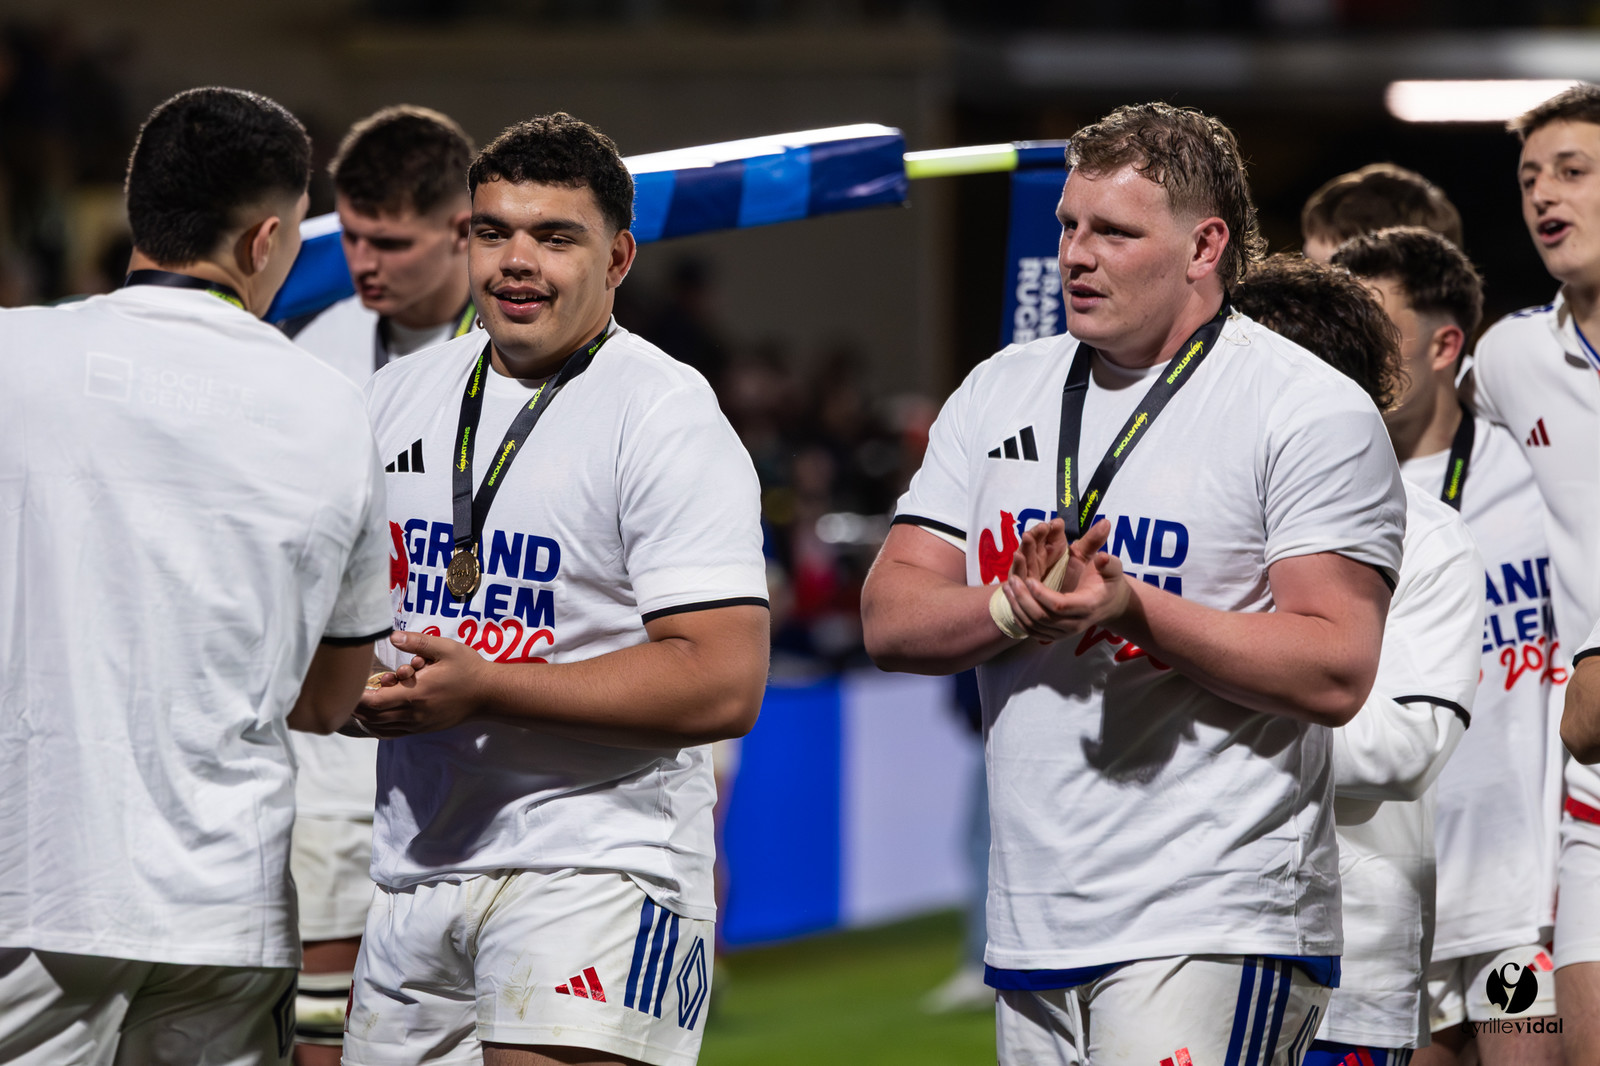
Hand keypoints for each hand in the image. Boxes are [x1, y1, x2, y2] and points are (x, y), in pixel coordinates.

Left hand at [354, 630, 490, 737]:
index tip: (349, 684)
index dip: (356, 696)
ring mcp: (418, 725)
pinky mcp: (423, 729)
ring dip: (367, 715)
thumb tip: (392, 636)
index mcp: (416, 694)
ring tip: (362, 700)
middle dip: (358, 705)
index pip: (373, 702)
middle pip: (372, 717)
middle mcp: (414, 714)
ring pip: (380, 727)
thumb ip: (417, 642)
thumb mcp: (446, 648)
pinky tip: (375, 717)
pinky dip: (379, 726)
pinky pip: (393, 733)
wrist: (489, 694)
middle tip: (352, 688)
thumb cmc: (468, 669)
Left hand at [1000, 518, 1130, 640]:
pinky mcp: (1054, 635)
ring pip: (1034, 626)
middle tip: (1013, 580)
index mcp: (1088, 606)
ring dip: (1018, 607)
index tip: (1029, 578)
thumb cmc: (1107, 582)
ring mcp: (1064, 633)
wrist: (1108, 604)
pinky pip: (1032, 631)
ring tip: (1008, 585)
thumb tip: (1102, 557)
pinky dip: (1019, 616)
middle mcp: (1075, 624)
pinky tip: (1011, 598)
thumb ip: (1107, 562)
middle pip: (1043, 618)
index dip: (1041, 594)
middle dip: (1024, 599)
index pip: (1060, 606)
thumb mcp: (1113, 568)